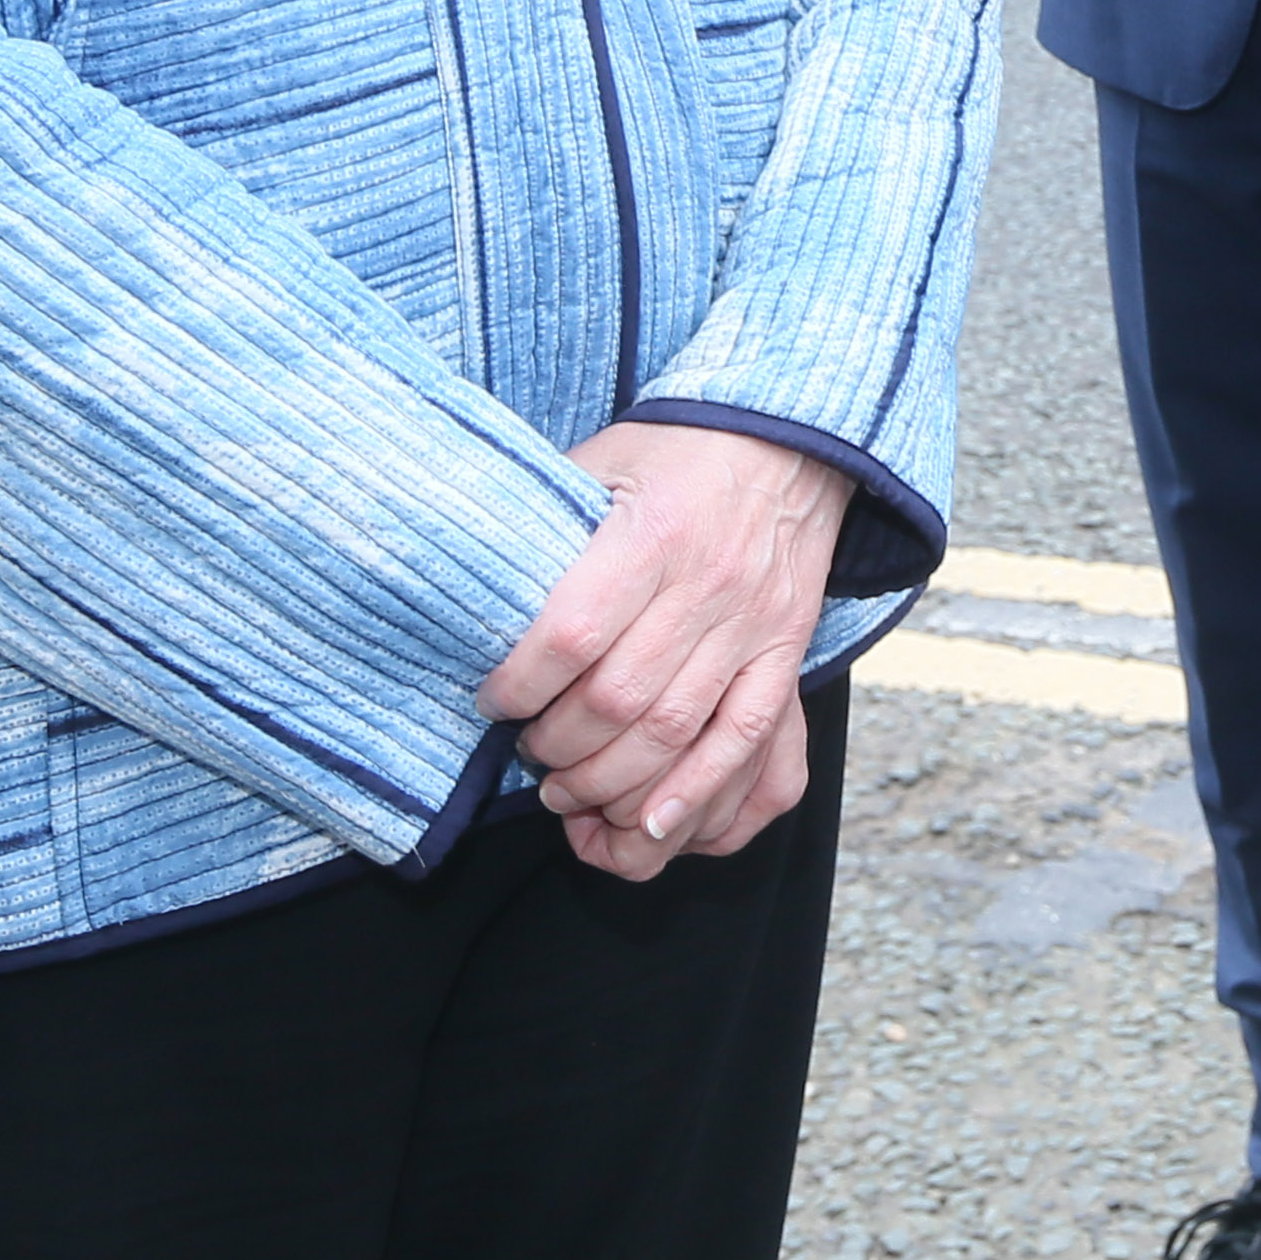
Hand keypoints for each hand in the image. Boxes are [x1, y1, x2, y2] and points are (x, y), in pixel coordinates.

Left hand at [475, 423, 853, 878]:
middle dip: (556, 746)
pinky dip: (697, 789)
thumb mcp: (599, 462)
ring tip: (569, 789)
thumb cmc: (675, 452)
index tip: (492, 700)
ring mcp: (752, 624)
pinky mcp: (784, 651)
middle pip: (617, 699)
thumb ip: (547, 526)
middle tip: (530, 753)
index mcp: (651, 534)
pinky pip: (746, 737)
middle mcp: (707, 584)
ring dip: (609, 780)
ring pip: (673, 733)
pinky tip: (651, 820)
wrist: (788, 439)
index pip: (571, 635)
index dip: (519, 685)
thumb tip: (472, 589)